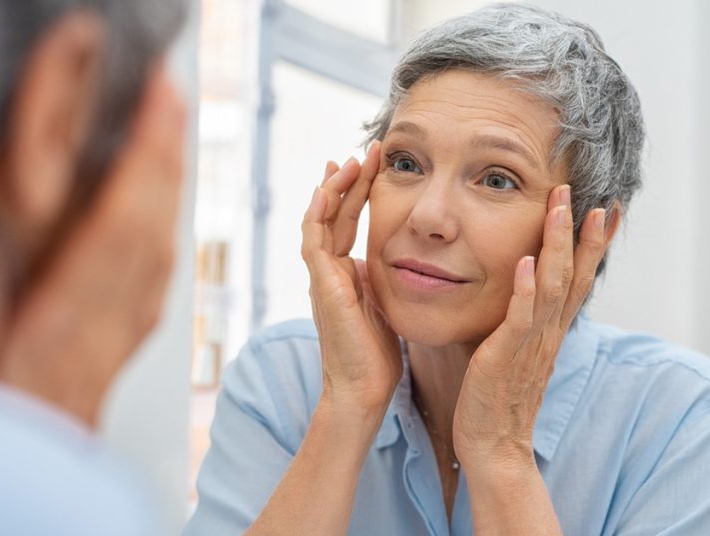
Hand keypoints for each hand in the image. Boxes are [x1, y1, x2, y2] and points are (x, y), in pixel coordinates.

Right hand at [0, 66, 185, 424]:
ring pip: (158, 247)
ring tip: (166, 134)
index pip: (118, 228)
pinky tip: (158, 209)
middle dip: (163, 157)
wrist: (35, 491)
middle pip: (149, 227)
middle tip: (171, 99)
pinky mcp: (121, 340)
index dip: (142, 163)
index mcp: (68, 325)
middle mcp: (107, 324)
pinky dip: (159, 229)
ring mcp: (121, 332)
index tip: (155, 110)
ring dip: (167, 186)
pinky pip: (154, 276)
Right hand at [302, 141, 401, 412]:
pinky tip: (327, 190)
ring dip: (334, 189)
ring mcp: (322, 278)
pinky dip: (318, 214)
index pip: (347, 222)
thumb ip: (382, 280)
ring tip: (350, 160)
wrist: (364, 390)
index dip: (359, 192)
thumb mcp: (385, 305)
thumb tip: (394, 258)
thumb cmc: (377, 356)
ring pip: (320, 221)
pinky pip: (314, 242)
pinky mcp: (322, 287)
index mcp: (345, 274)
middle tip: (366, 150)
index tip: (374, 164)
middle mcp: (329, 272)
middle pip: (334, 214)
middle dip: (349, 180)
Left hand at [452, 184, 609, 466]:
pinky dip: (526, 289)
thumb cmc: (497, 397)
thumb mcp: (515, 350)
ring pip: (553, 287)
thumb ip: (522, 319)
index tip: (609, 210)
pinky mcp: (506, 356)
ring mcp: (530, 343)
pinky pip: (520, 318)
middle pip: (576, 276)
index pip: (580, 279)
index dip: (595, 245)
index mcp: (551, 330)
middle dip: (585, 236)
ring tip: (561, 210)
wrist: (493, 445)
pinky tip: (527, 262)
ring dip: (558, 246)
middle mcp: (548, 332)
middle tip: (595, 198)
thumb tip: (519, 287)